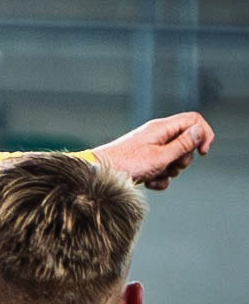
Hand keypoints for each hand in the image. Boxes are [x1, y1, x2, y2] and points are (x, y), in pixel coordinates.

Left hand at [91, 111, 213, 189]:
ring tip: (155, 174)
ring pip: (175, 159)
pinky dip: (159, 178)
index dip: (203, 134)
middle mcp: (157, 135)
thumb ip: (182, 144)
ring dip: (170, 171)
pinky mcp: (145, 161)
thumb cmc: (127, 164)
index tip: (202, 152)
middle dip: (184, 158)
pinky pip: (162, 169)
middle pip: (186, 142)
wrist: (99, 175)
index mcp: (161, 128)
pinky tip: (149, 182)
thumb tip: (199, 131)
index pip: (194, 120)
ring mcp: (150, 148)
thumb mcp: (161, 156)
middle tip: (172, 166)